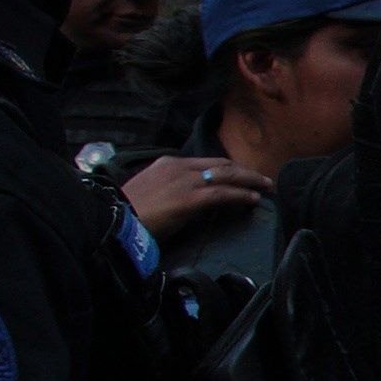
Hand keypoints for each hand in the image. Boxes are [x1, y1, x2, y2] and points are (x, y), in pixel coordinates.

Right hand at [122, 153, 272, 238]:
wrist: (115, 218)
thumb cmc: (129, 210)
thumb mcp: (151, 189)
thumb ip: (170, 187)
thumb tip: (188, 197)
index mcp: (168, 163)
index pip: (206, 162)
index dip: (227, 168)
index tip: (241, 174)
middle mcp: (180, 167)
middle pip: (221, 165)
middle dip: (245, 171)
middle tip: (262, 178)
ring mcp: (186, 181)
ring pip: (227, 176)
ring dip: (250, 180)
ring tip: (266, 186)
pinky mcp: (190, 198)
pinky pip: (224, 194)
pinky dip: (242, 195)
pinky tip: (254, 198)